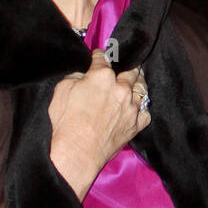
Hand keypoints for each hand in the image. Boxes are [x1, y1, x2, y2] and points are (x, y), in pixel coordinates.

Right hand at [48, 49, 148, 199]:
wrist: (77, 152)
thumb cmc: (65, 122)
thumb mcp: (62, 90)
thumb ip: (77, 77)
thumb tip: (84, 77)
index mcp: (102, 76)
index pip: (103, 59)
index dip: (100, 55)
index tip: (99, 55)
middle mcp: (121, 89)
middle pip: (129, 71)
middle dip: (127, 65)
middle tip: (127, 64)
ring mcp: (131, 107)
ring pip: (141, 89)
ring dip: (138, 82)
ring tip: (138, 78)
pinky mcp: (136, 125)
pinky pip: (145, 112)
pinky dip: (142, 107)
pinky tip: (138, 106)